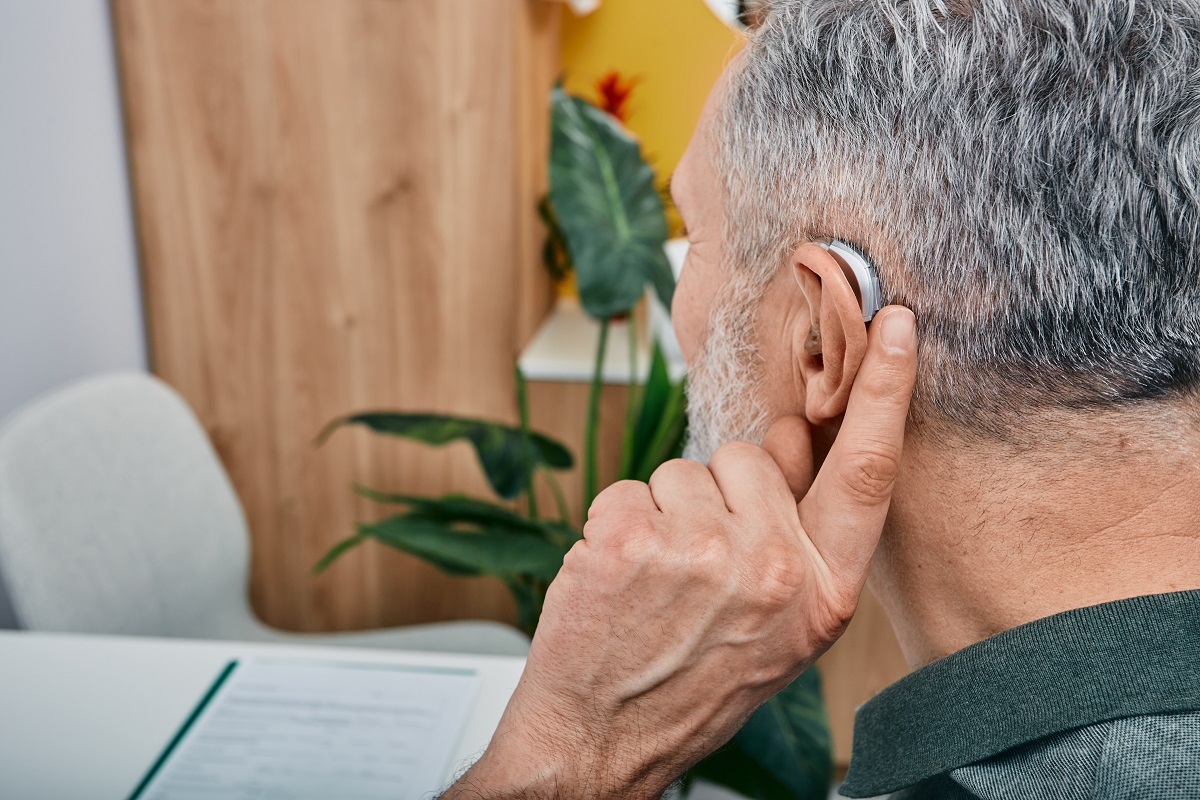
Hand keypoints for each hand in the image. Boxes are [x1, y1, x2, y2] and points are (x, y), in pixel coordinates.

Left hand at [444, 306, 916, 799]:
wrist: (604, 738)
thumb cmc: (695, 681)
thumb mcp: (780, 624)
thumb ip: (798, 529)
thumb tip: (791, 436)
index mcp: (825, 592)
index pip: (866, 473)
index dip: (883, 392)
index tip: (891, 324)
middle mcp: (773, 570)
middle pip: (751, 458)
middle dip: (719, 491)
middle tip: (698, 564)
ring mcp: (701, 553)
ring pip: (685, 469)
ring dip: (667, 511)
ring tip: (658, 581)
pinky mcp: (632, 541)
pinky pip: (630, 486)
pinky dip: (617, 522)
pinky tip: (620, 578)